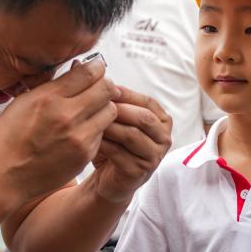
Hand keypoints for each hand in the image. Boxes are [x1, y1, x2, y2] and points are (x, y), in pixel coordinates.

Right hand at [0, 59, 119, 203]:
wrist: (4, 175)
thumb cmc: (8, 138)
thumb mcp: (23, 101)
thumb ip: (52, 84)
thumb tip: (77, 68)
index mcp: (49, 98)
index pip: (89, 73)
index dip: (97, 67)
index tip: (97, 67)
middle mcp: (67, 116)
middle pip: (106, 89)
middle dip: (104, 85)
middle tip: (98, 87)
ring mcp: (78, 137)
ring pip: (110, 111)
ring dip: (104, 107)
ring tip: (91, 109)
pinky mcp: (84, 155)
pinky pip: (102, 133)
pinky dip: (96, 128)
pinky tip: (81, 130)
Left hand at [87, 86, 171, 203]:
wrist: (108, 180)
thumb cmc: (112, 145)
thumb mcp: (114, 119)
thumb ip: (109, 98)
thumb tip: (87, 71)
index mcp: (162, 121)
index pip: (148, 102)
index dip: (126, 94)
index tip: (105, 87)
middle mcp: (163, 138)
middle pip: (144, 118)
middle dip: (120, 109)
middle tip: (97, 104)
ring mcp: (154, 157)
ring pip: (132, 135)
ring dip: (110, 126)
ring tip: (90, 120)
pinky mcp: (140, 172)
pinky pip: (120, 154)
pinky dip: (104, 144)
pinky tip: (89, 139)